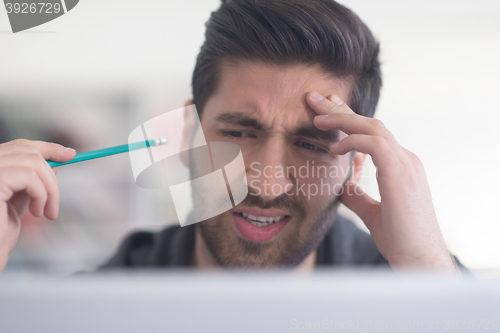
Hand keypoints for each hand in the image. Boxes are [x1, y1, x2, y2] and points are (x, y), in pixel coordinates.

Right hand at [0, 139, 75, 272]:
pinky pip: (29, 175)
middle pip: (28, 150)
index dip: (48, 148)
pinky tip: (37, 212)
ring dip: (50, 188)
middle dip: (52, 173)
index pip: (20, 146)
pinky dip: (42, 193)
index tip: (71, 155)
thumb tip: (55, 165)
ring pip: (33, 161)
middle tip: (54, 203)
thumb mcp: (18, 204)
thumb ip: (32, 183)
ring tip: (46, 212)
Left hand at [308, 92, 457, 272]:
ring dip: (343, 119)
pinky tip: (333, 148)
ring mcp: (406, 164)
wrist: (419, 261)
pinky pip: (375, 144)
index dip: (349, 120)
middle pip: (371, 123)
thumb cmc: (399, 238)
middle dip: (341, 109)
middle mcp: (405, 159)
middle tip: (315, 99)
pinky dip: (352, 141)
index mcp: (400, 166)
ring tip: (317, 117)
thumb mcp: (371, 211)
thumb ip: (357, 195)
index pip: (372, 134)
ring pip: (373, 127)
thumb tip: (340, 184)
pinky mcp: (401, 173)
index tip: (326, 111)